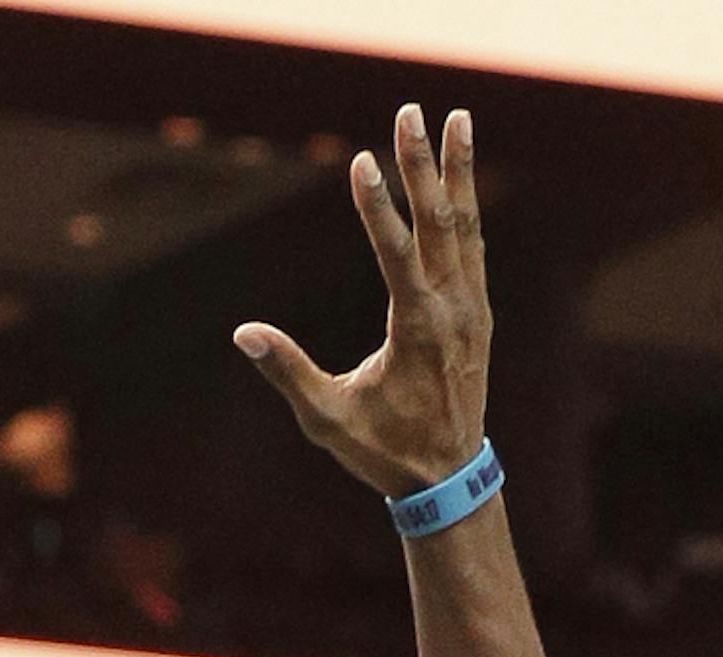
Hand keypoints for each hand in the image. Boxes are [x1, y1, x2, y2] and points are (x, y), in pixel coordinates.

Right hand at [234, 104, 488, 500]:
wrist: (449, 479)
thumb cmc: (384, 451)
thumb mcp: (328, 420)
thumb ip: (289, 372)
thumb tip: (244, 334)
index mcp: (417, 332)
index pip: (397, 256)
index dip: (378, 208)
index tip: (362, 161)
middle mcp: (453, 312)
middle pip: (438, 223)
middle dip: (421, 165)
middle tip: (410, 112)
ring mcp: (472, 309)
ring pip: (465, 226)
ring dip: (458, 171)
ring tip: (458, 118)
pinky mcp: (478, 313)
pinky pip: (472, 247)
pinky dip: (465, 208)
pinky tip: (459, 180)